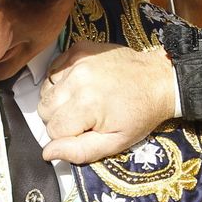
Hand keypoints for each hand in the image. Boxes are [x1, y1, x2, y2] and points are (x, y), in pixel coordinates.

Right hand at [38, 41, 176, 165]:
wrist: (158, 80)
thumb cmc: (140, 113)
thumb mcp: (115, 142)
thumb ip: (79, 151)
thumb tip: (48, 152)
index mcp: (86, 105)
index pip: (52, 130)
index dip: (67, 136)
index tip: (86, 130)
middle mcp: (78, 79)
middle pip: (44, 109)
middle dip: (60, 118)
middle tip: (84, 118)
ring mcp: (77, 61)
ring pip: (46, 90)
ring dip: (59, 100)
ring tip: (83, 101)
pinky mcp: (78, 49)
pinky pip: (53, 70)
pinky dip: (61, 81)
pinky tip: (80, 86)